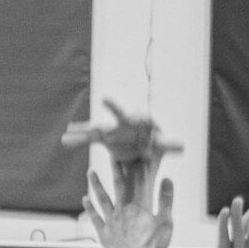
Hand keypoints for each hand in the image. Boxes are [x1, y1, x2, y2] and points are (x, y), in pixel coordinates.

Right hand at [62, 99, 182, 164]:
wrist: (143, 142)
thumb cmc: (152, 141)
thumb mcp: (159, 145)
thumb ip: (168, 145)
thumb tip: (183, 147)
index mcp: (130, 122)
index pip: (123, 113)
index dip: (114, 108)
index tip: (103, 100)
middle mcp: (118, 124)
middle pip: (105, 120)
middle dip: (94, 119)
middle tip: (91, 110)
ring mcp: (109, 131)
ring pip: (92, 131)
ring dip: (80, 134)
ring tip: (65, 137)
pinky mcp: (104, 139)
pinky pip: (88, 140)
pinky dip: (77, 141)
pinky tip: (64, 142)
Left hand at [82, 160, 173, 247]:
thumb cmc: (151, 246)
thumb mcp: (166, 222)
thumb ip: (166, 200)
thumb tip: (167, 179)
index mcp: (140, 205)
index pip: (140, 181)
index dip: (140, 167)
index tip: (139, 154)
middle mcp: (123, 209)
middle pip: (118, 186)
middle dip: (116, 170)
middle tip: (111, 156)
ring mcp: (111, 220)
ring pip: (102, 198)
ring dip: (96, 185)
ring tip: (90, 173)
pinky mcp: (104, 232)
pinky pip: (95, 217)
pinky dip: (89, 208)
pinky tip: (85, 200)